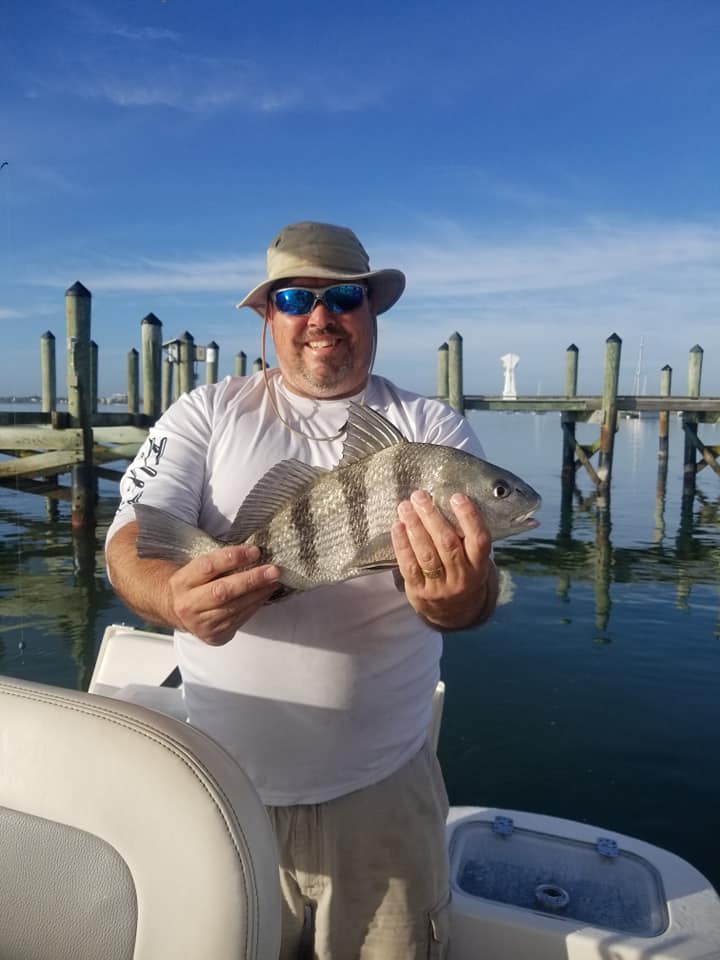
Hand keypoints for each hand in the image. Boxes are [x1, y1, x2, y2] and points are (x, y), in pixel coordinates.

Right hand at [168, 544, 280, 645]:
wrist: (175, 610)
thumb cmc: (192, 584)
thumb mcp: (195, 569)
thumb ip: (218, 562)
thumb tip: (253, 553)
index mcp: (182, 581)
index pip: (208, 567)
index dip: (232, 557)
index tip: (255, 551)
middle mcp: (188, 604)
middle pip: (223, 591)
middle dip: (251, 579)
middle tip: (273, 570)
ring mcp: (200, 622)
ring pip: (234, 607)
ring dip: (259, 593)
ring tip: (274, 581)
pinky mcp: (213, 635)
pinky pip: (239, 619)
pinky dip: (255, 605)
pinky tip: (265, 594)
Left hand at [390, 490, 496, 629]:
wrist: (453, 614)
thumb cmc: (462, 575)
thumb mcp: (473, 561)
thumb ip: (465, 538)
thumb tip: (442, 502)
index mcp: (479, 566)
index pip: (479, 540)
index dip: (469, 517)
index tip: (456, 497)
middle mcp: (462, 577)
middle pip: (447, 543)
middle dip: (432, 517)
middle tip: (420, 496)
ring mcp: (440, 587)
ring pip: (427, 554)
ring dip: (415, 527)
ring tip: (405, 507)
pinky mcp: (420, 592)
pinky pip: (409, 566)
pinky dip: (402, 545)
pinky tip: (397, 527)